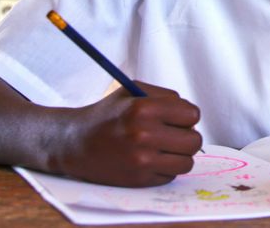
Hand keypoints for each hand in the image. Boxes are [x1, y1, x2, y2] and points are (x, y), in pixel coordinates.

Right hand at [52, 82, 201, 186]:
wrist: (75, 143)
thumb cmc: (106, 115)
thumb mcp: (131, 91)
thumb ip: (164, 97)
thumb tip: (191, 114)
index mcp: (144, 108)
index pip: (192, 114)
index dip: (186, 116)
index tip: (177, 118)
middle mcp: (144, 134)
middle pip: (194, 140)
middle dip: (186, 136)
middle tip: (173, 135)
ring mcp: (142, 160)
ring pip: (187, 161)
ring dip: (179, 155)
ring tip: (164, 149)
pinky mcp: (139, 179)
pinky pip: (171, 175)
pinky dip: (165, 168)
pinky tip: (150, 159)